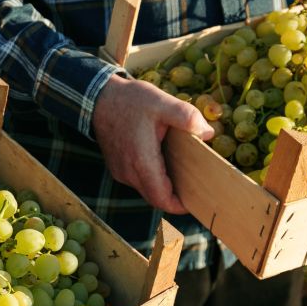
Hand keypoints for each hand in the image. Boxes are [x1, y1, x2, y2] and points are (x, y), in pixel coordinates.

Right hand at [92, 75, 213, 213]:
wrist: (99, 99)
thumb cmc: (130, 101)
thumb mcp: (162, 102)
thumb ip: (187, 117)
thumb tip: (207, 133)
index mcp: (142, 161)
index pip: (162, 199)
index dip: (179, 206)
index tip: (196, 200)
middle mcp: (129, 173)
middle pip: (156, 198)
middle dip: (175, 197)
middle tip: (195, 185)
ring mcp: (121, 172)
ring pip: (146, 190)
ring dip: (163, 186)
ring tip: (181, 170)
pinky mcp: (117, 168)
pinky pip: (138, 181)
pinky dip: (152, 178)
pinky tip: (162, 161)